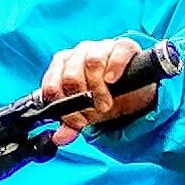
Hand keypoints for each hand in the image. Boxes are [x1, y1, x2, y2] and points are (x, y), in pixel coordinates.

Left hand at [34, 37, 155, 144]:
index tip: (77, 119)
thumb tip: (59, 138)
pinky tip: (113, 80)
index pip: (52, 85)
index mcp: (62, 66)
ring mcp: (100, 47)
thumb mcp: (86, 112)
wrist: (132, 89)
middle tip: (96, 111)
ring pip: (92, 62)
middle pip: (71, 75)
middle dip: (83, 99)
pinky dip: (115, 66)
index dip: (63, 106)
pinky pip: (117, 51)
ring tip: (106, 103)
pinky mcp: (123, 45)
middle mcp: (78, 53)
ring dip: (99, 88)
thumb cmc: (104, 95)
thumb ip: (71, 124)